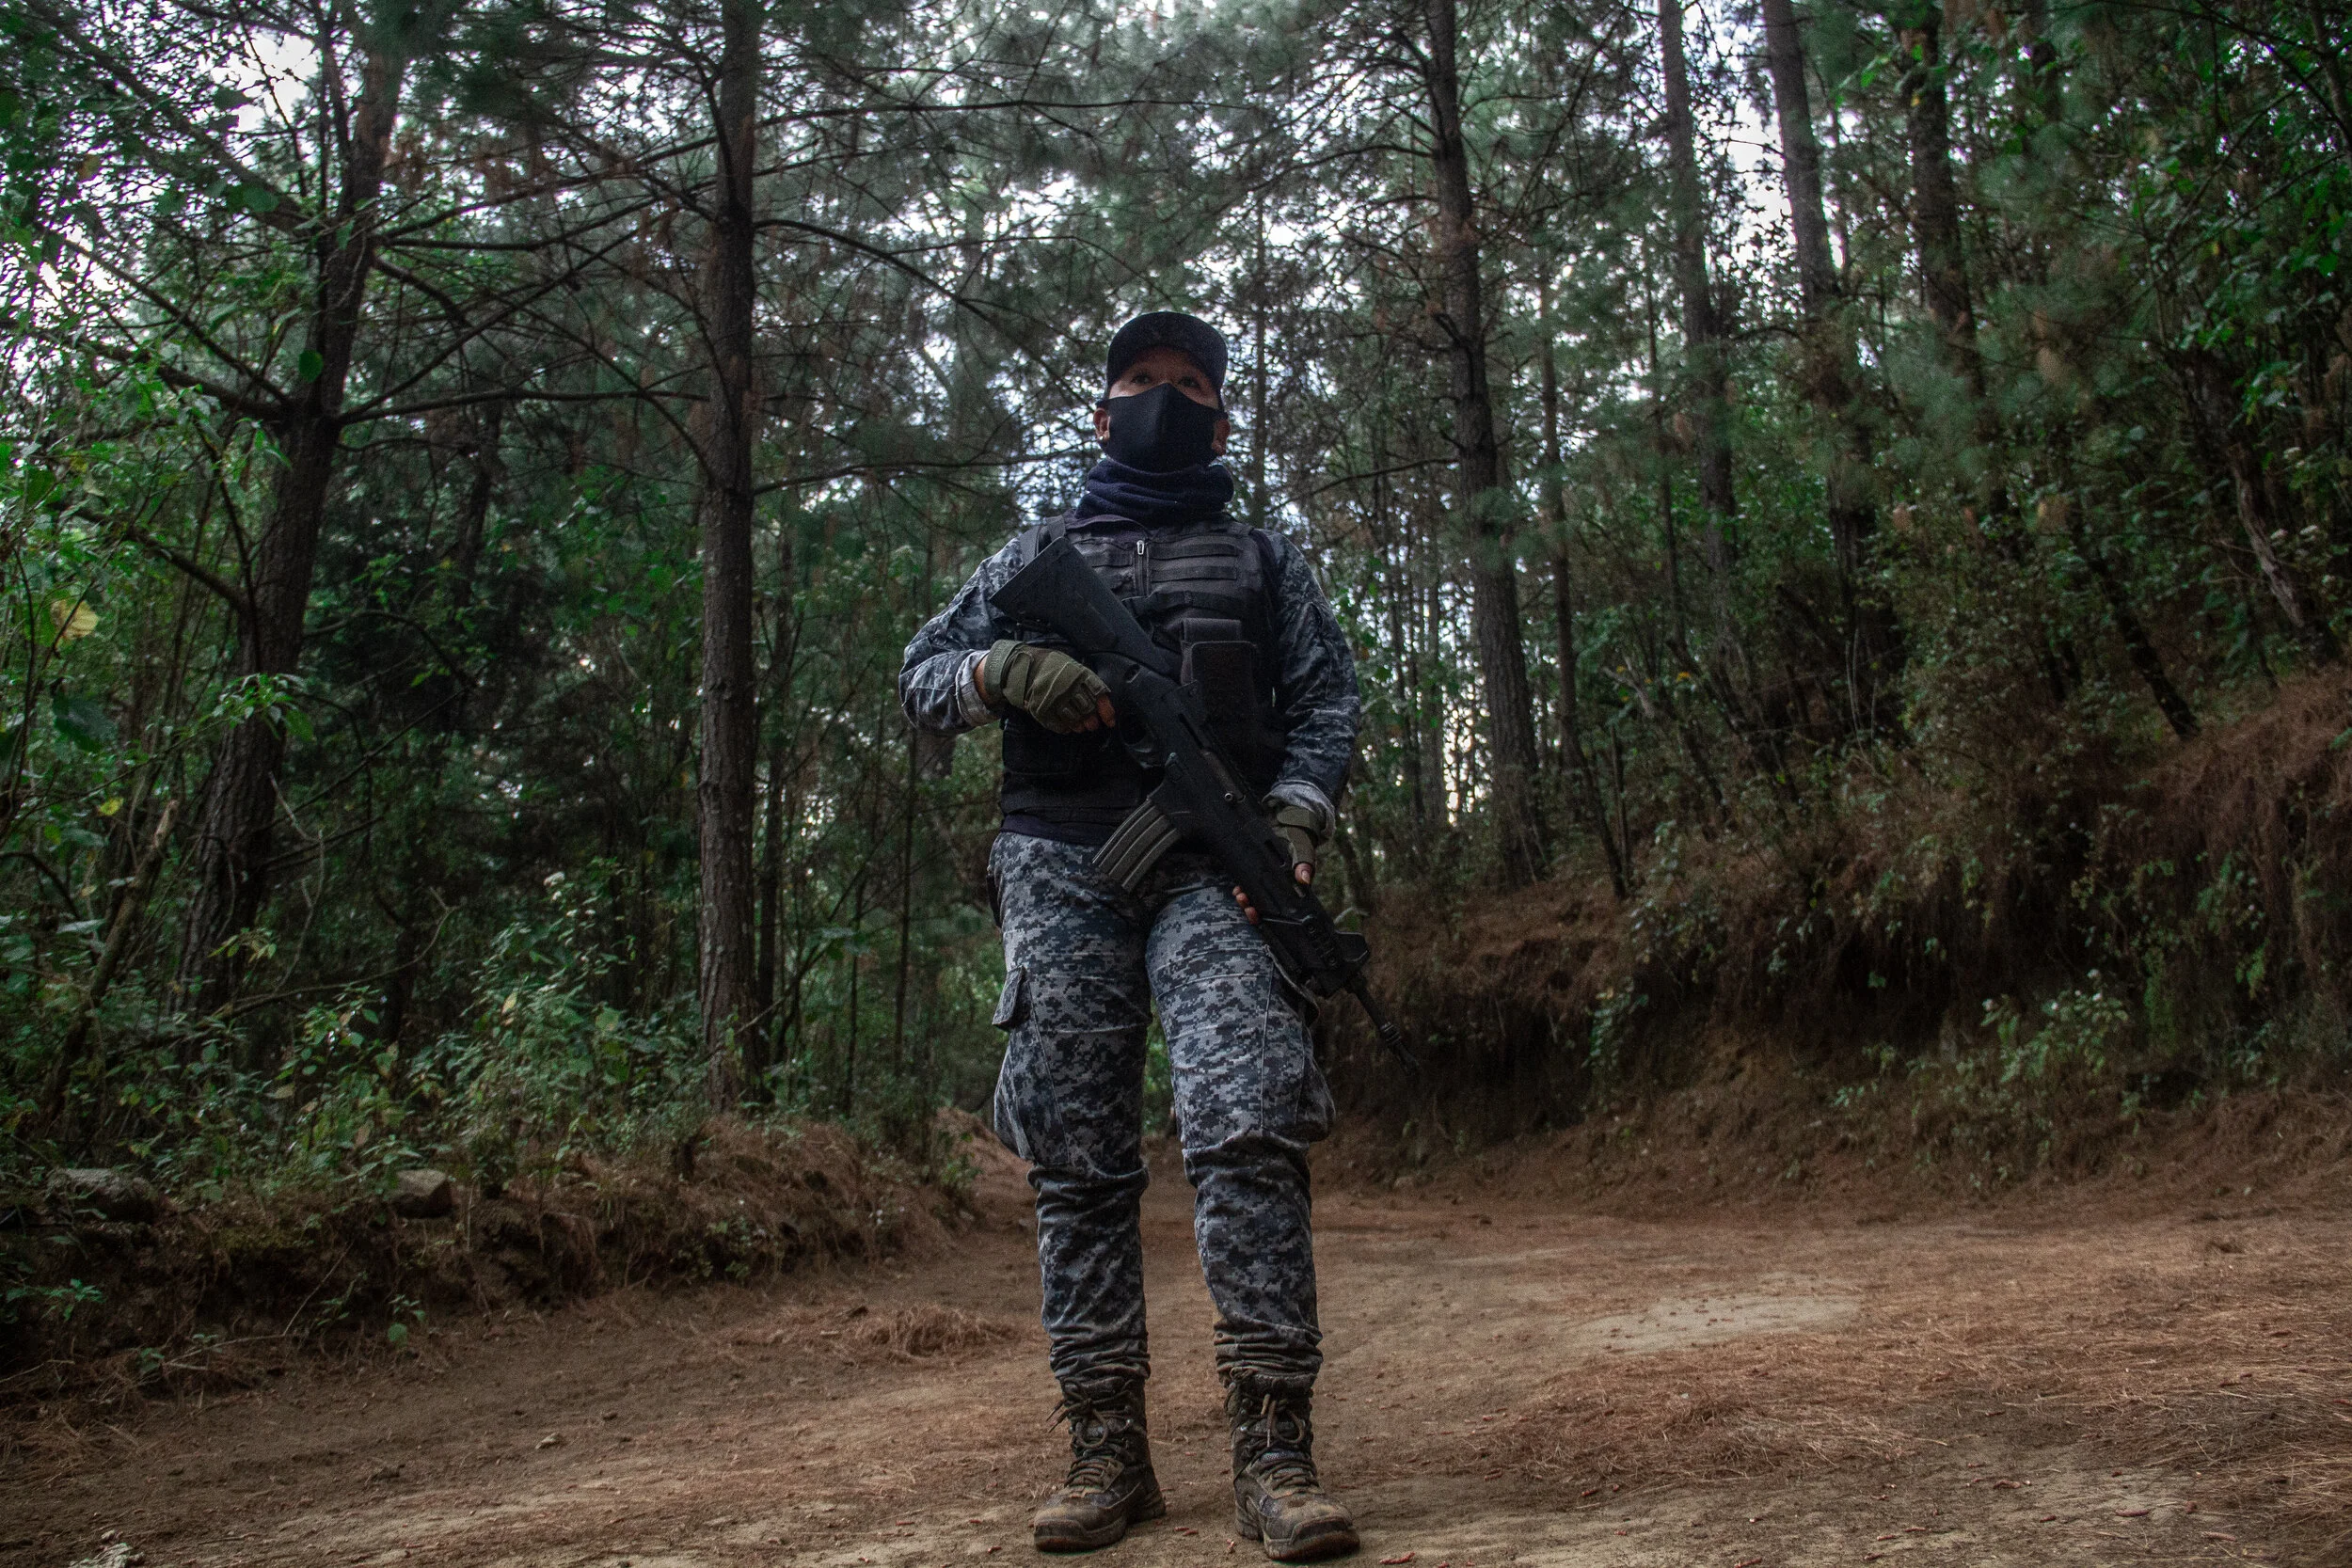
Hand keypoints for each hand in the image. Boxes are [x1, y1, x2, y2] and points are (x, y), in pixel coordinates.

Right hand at [978, 640, 1115, 732]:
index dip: (1107, 710)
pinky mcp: (1042, 709)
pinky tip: (1066, 726)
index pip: (1099, 694)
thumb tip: (1102, 699)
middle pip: (1087, 709)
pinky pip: (1058, 724)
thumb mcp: (1071, 666)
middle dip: (1092, 719)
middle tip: (1092, 723)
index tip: (1109, 721)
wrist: (1023, 666)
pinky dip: (1065, 728)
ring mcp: (1054, 699)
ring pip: (1074, 718)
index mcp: (1079, 674)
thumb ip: (1086, 680)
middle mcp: (1068, 686)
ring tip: (1080, 726)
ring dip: (1079, 725)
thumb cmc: (1051, 666)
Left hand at [1237, 798, 1324, 922]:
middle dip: (1253, 909)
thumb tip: (1304, 879)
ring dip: (1247, 900)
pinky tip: (1238, 889)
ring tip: (1239, 895)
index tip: (1255, 912)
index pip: (1280, 909)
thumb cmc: (1299, 840)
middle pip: (1266, 908)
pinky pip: (1251, 887)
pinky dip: (1244, 889)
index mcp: (1294, 889)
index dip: (1266, 914)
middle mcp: (1281, 889)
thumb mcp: (1303, 850)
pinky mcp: (1260, 875)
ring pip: (1257, 899)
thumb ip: (1304, 863)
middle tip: (1244, 903)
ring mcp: (1270, 883)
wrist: (1290, 827)